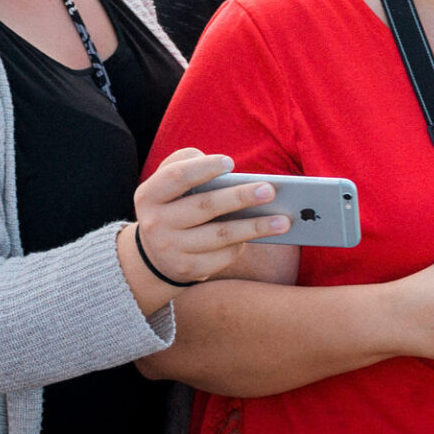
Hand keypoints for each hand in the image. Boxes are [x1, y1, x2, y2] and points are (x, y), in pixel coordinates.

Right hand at [126, 149, 288, 294]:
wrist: (152, 255)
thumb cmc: (172, 206)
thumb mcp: (167, 184)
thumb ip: (188, 164)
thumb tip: (226, 168)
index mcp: (149, 195)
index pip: (177, 177)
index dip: (204, 168)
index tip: (231, 163)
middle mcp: (155, 223)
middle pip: (204, 207)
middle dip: (240, 198)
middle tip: (270, 191)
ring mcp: (171, 249)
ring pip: (220, 235)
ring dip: (255, 227)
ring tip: (284, 221)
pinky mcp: (188, 270)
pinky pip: (223, 256)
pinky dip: (244, 243)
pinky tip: (262, 235)